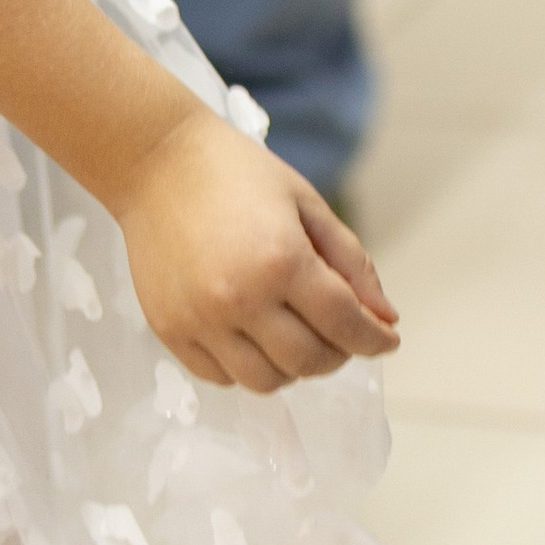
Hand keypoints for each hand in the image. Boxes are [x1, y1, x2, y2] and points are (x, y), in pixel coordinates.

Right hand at [112, 101, 398, 395]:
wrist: (157, 162)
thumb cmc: (237, 174)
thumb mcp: (307, 203)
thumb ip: (352, 263)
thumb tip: (386, 320)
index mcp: (282, 260)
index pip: (345, 325)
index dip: (374, 341)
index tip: (387, 342)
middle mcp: (240, 298)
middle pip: (308, 361)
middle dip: (338, 354)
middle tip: (341, 335)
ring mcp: (200, 319)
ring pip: (265, 381)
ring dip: (292, 367)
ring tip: (296, 336)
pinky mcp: (169, 330)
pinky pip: (220, 377)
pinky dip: (247, 367)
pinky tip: (254, 337)